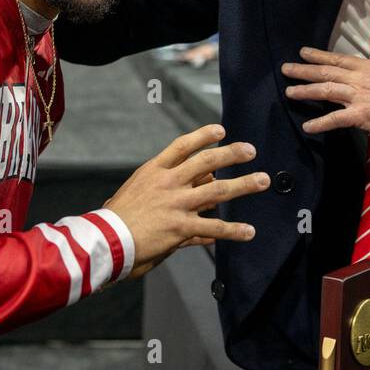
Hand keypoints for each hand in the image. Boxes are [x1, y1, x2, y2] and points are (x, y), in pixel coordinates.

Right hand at [103, 124, 267, 278]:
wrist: (105, 240)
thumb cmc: (115, 219)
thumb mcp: (136, 194)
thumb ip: (161, 191)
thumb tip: (180, 188)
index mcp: (154, 170)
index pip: (182, 145)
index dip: (203, 136)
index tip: (221, 130)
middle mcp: (169, 183)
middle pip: (207, 162)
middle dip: (232, 154)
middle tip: (250, 150)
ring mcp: (178, 204)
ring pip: (218, 191)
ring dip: (244, 184)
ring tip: (263, 180)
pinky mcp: (182, 227)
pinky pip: (214, 228)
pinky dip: (234, 230)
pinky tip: (249, 231)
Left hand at [281, 46, 369, 142]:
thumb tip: (357, 85)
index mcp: (368, 68)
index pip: (338, 58)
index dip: (319, 55)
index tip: (303, 52)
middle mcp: (361, 78)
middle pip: (326, 71)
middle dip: (304, 70)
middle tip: (286, 69)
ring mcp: (360, 96)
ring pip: (326, 89)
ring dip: (305, 91)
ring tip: (289, 93)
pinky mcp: (363, 114)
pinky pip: (335, 118)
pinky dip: (320, 123)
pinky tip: (308, 126)